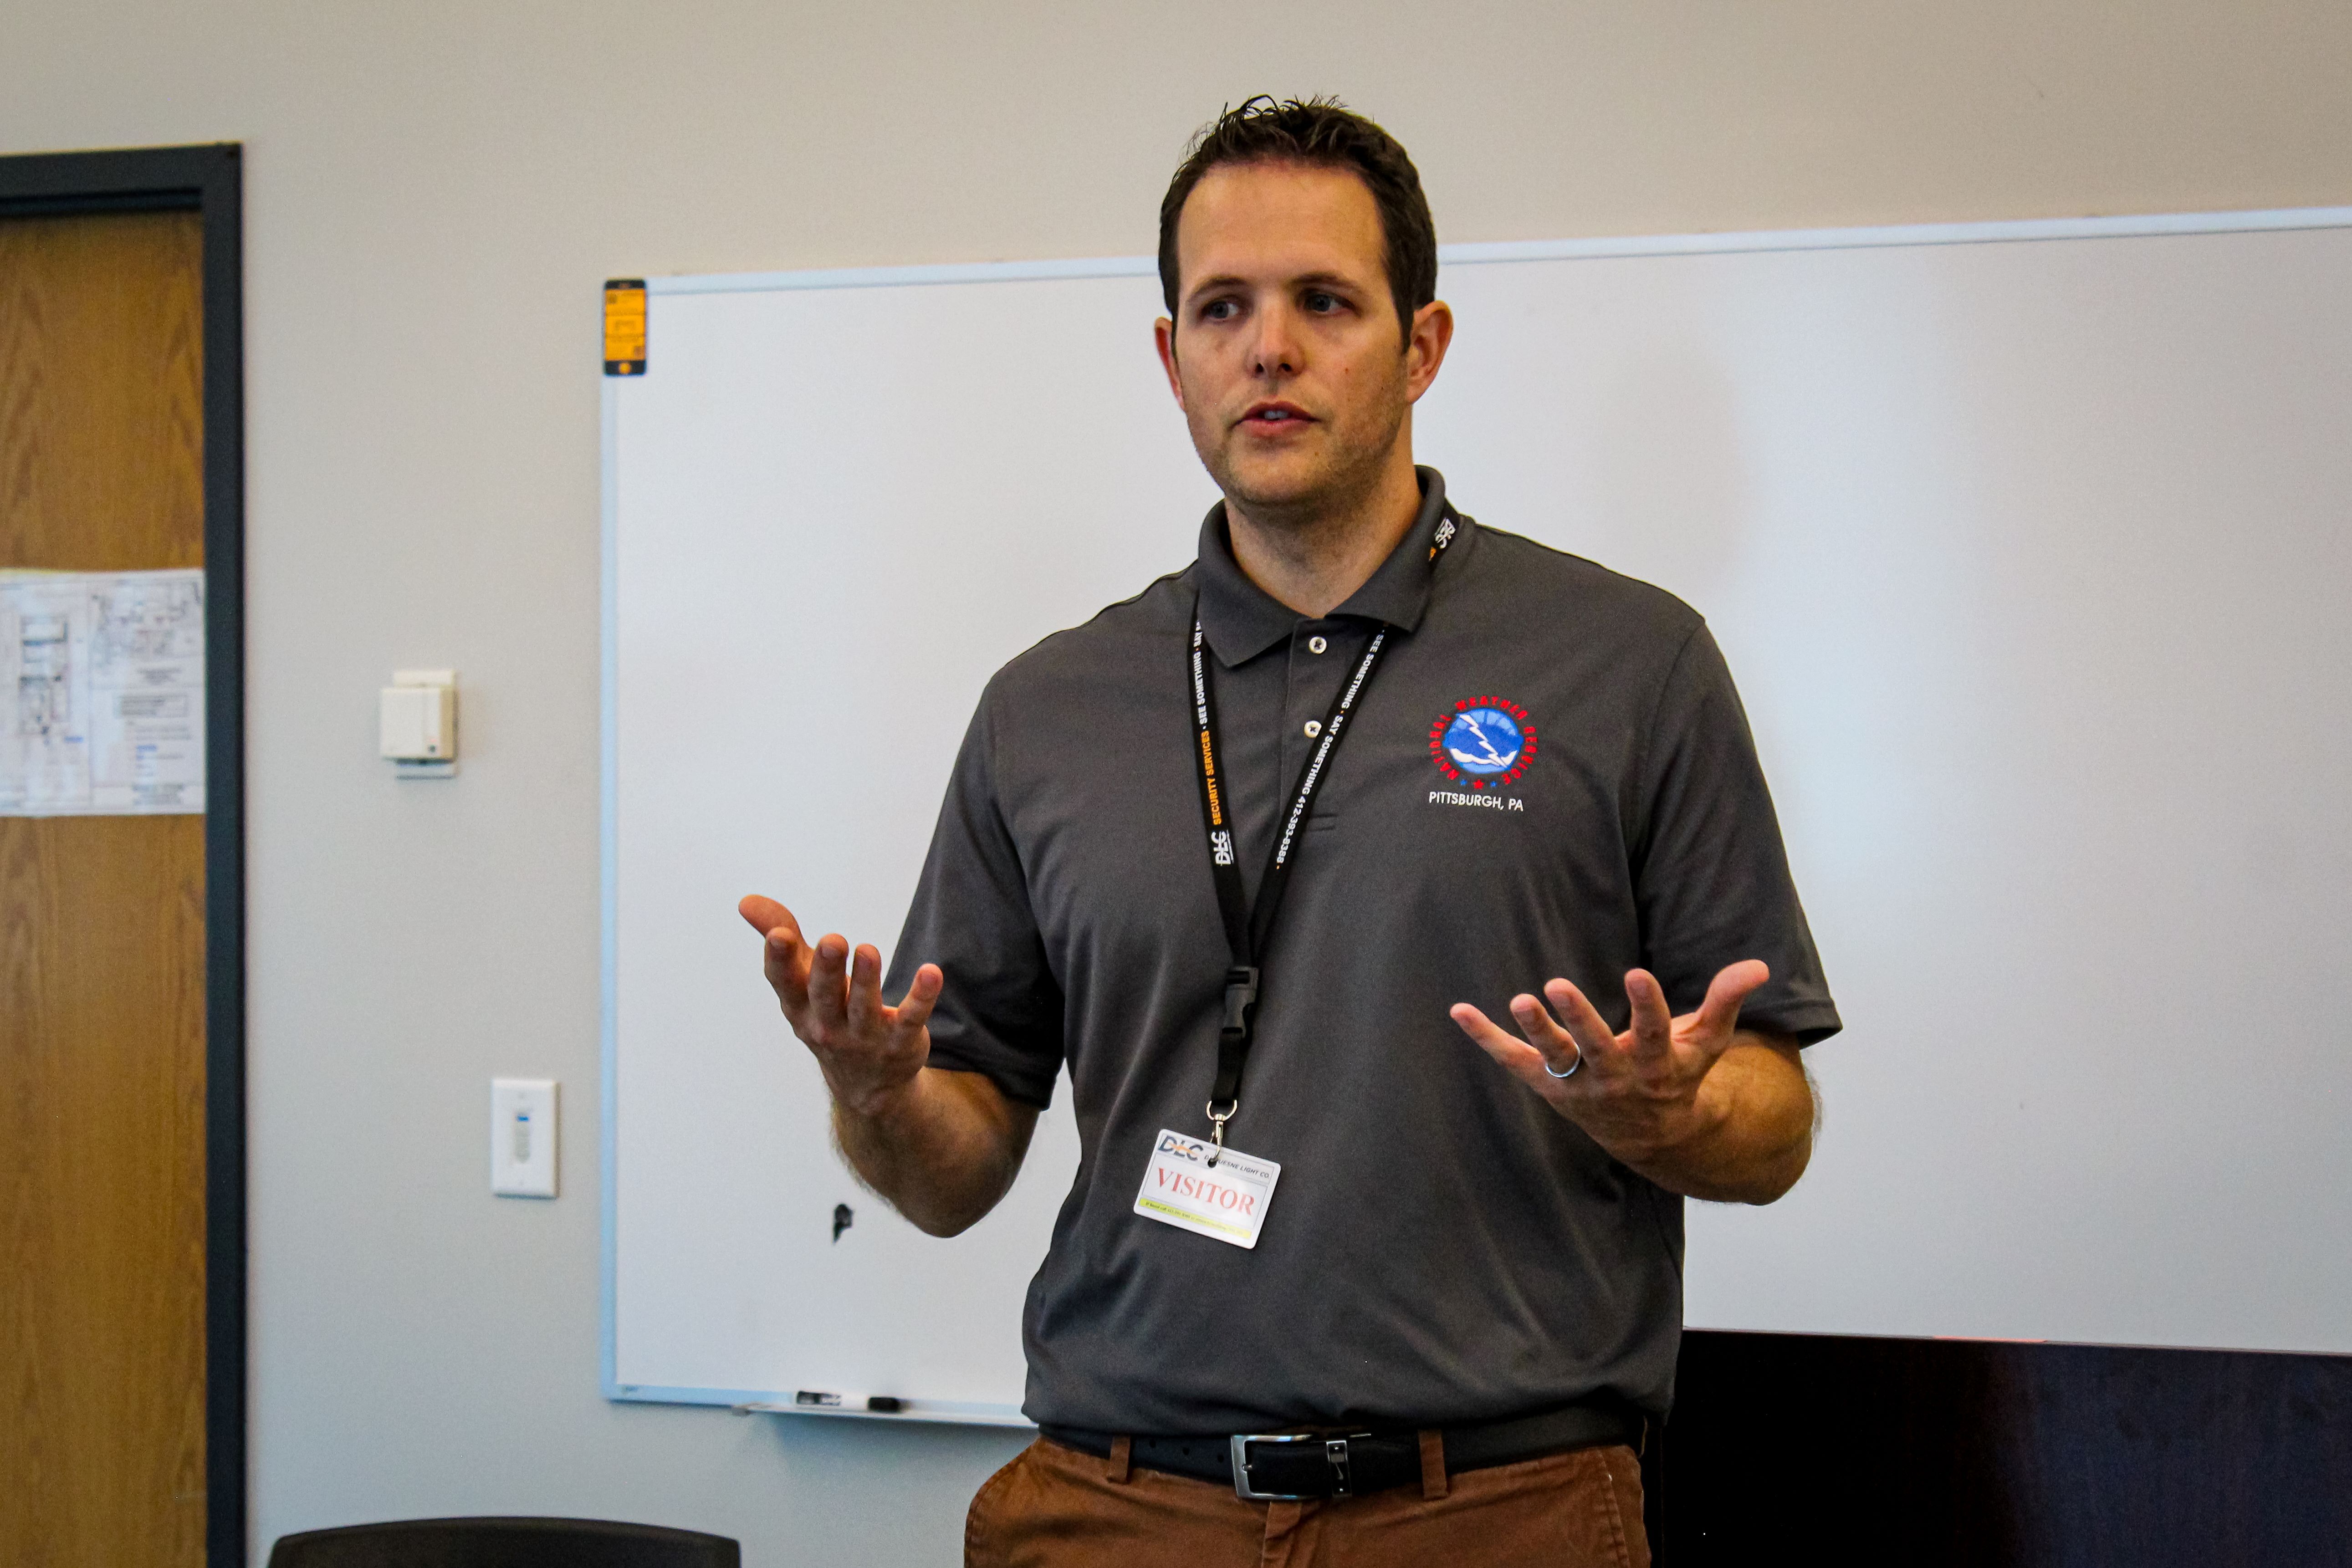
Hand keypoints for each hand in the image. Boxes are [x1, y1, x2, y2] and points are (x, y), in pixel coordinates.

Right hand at [737, 894, 942, 1117]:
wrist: (867, 1084)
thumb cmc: (827, 1014)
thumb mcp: (802, 981)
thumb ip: (780, 937)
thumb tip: (745, 901)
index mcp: (800, 1007)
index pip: (786, 983)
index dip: (780, 961)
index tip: (779, 935)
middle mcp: (828, 1025)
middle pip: (825, 995)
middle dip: (827, 968)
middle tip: (834, 939)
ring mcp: (865, 1037)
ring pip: (865, 1007)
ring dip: (867, 980)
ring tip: (868, 950)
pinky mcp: (901, 1041)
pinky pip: (912, 1018)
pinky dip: (922, 997)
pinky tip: (932, 972)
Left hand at [1450, 961, 1770, 1166]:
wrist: (1652, 1136)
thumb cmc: (1678, 1074)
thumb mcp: (1705, 1043)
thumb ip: (1725, 1002)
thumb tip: (1759, 966)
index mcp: (1656, 1064)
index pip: (1653, 1032)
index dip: (1646, 1005)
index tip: (1636, 974)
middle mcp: (1615, 1076)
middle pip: (1595, 1047)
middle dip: (1578, 1019)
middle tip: (1557, 984)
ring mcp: (1579, 1084)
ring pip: (1555, 1058)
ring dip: (1535, 1031)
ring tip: (1519, 998)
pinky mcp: (1548, 1085)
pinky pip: (1512, 1062)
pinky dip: (1485, 1038)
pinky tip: (1458, 1010)